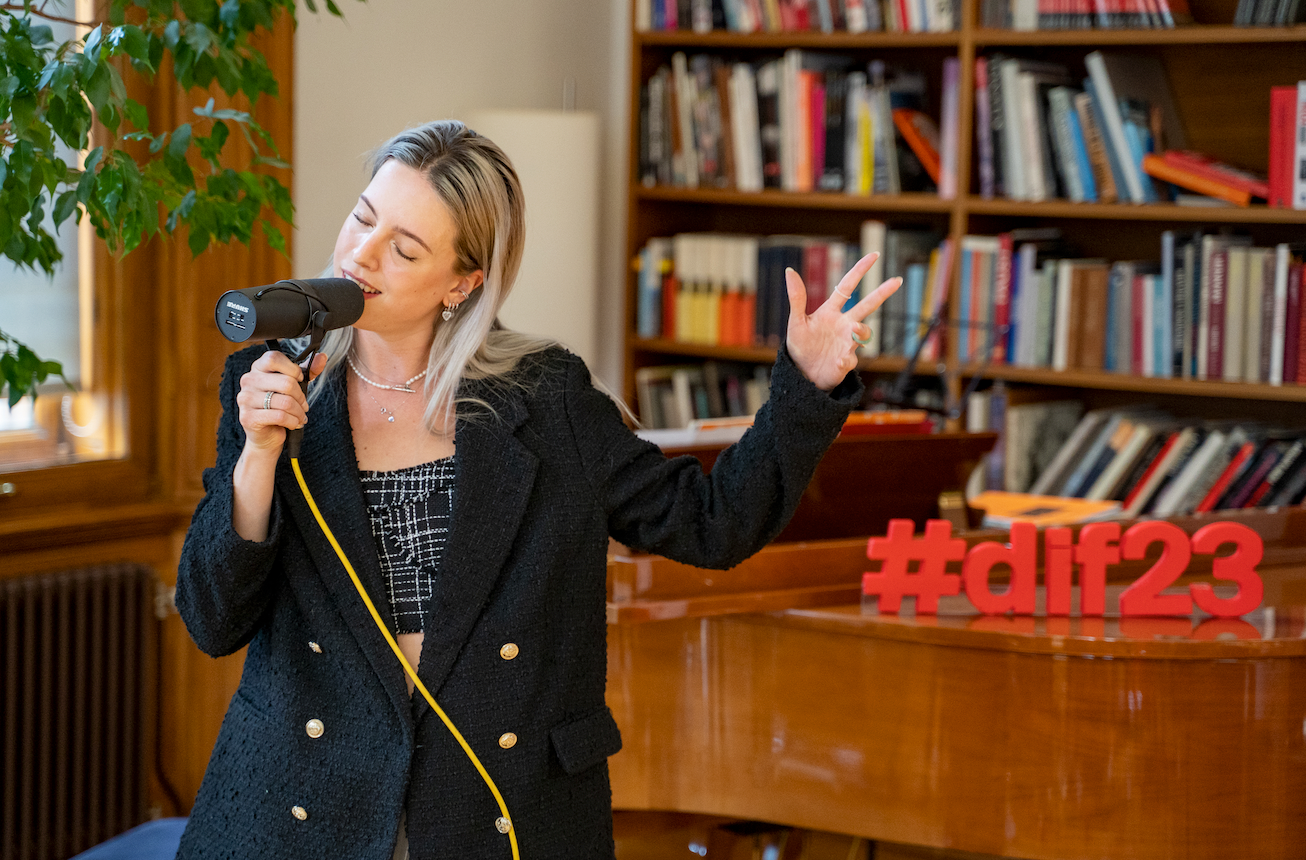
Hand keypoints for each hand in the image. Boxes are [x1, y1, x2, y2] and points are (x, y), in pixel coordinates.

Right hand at [237, 350, 327, 454]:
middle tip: (304, 405)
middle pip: (286, 382)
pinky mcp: (248, 417)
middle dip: (301, 397)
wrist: (266, 435)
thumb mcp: (295, 386)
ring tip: (300, 416)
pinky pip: (280, 416)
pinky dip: (293, 421)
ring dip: (299, 412)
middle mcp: (248, 380)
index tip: (299, 380)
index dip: (293, 369)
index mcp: (257, 368)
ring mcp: (245, 398)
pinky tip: (293, 423)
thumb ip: (307, 371)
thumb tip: (322, 357)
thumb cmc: (279, 407)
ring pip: (285, 402)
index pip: (274, 358)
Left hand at [785, 252, 901, 390]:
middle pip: (867, 306)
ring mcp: (847, 343)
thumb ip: (796, 298)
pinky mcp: (846, 362)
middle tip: (897, 280)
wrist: (801, 373)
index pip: (848, 287)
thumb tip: (790, 270)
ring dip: (861, 330)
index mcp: (831, 311)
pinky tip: (837, 362)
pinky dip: (845, 360)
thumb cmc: (800, 346)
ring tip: (854, 329)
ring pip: (864, 332)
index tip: (874, 255)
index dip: (860, 270)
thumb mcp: (796, 321)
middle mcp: (844, 324)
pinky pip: (850, 359)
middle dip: (882, 293)